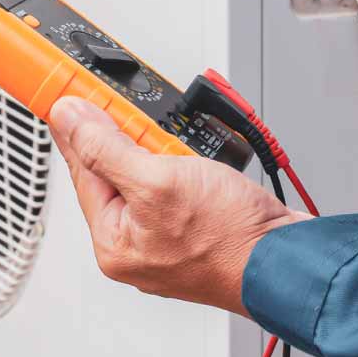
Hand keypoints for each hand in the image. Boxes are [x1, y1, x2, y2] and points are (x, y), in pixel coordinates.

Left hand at [48, 97, 308, 316]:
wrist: (288, 259)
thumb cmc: (230, 237)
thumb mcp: (157, 181)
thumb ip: (105, 149)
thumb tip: (69, 120)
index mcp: (113, 242)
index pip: (82, 170)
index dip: (79, 128)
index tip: (71, 97)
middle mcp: (135, 246)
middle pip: (113, 172)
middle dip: (131, 141)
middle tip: (147, 125)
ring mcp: (165, 239)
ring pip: (148, 175)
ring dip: (164, 152)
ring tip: (184, 154)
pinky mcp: (194, 230)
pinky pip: (176, 186)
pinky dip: (184, 166)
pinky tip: (198, 162)